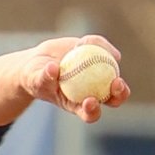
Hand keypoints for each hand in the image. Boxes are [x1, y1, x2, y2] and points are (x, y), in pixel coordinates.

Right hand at [15, 34, 129, 122]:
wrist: (40, 61)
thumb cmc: (34, 76)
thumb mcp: (34, 79)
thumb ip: (43, 77)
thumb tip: (53, 69)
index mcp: (78, 105)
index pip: (90, 113)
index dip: (94, 110)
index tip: (89, 101)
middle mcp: (94, 92)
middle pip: (112, 98)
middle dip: (119, 94)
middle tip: (116, 83)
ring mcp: (99, 75)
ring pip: (114, 73)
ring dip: (115, 65)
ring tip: (108, 55)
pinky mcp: (100, 57)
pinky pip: (105, 51)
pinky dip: (100, 46)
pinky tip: (88, 41)